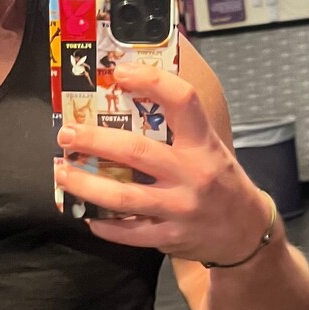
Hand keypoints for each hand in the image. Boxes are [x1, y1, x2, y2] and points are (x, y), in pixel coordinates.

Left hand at [56, 62, 270, 263]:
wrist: (247, 232)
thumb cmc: (220, 181)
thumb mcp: (211, 148)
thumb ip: (179, 129)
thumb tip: (132, 94)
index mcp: (203, 144)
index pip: (182, 100)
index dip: (151, 80)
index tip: (120, 72)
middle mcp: (193, 174)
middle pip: (136, 151)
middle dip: (94, 141)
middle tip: (66, 134)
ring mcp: (181, 208)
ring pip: (124, 196)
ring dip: (86, 184)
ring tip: (62, 173)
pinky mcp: (171, 237)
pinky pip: (129, 232)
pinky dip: (104, 225)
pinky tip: (87, 216)